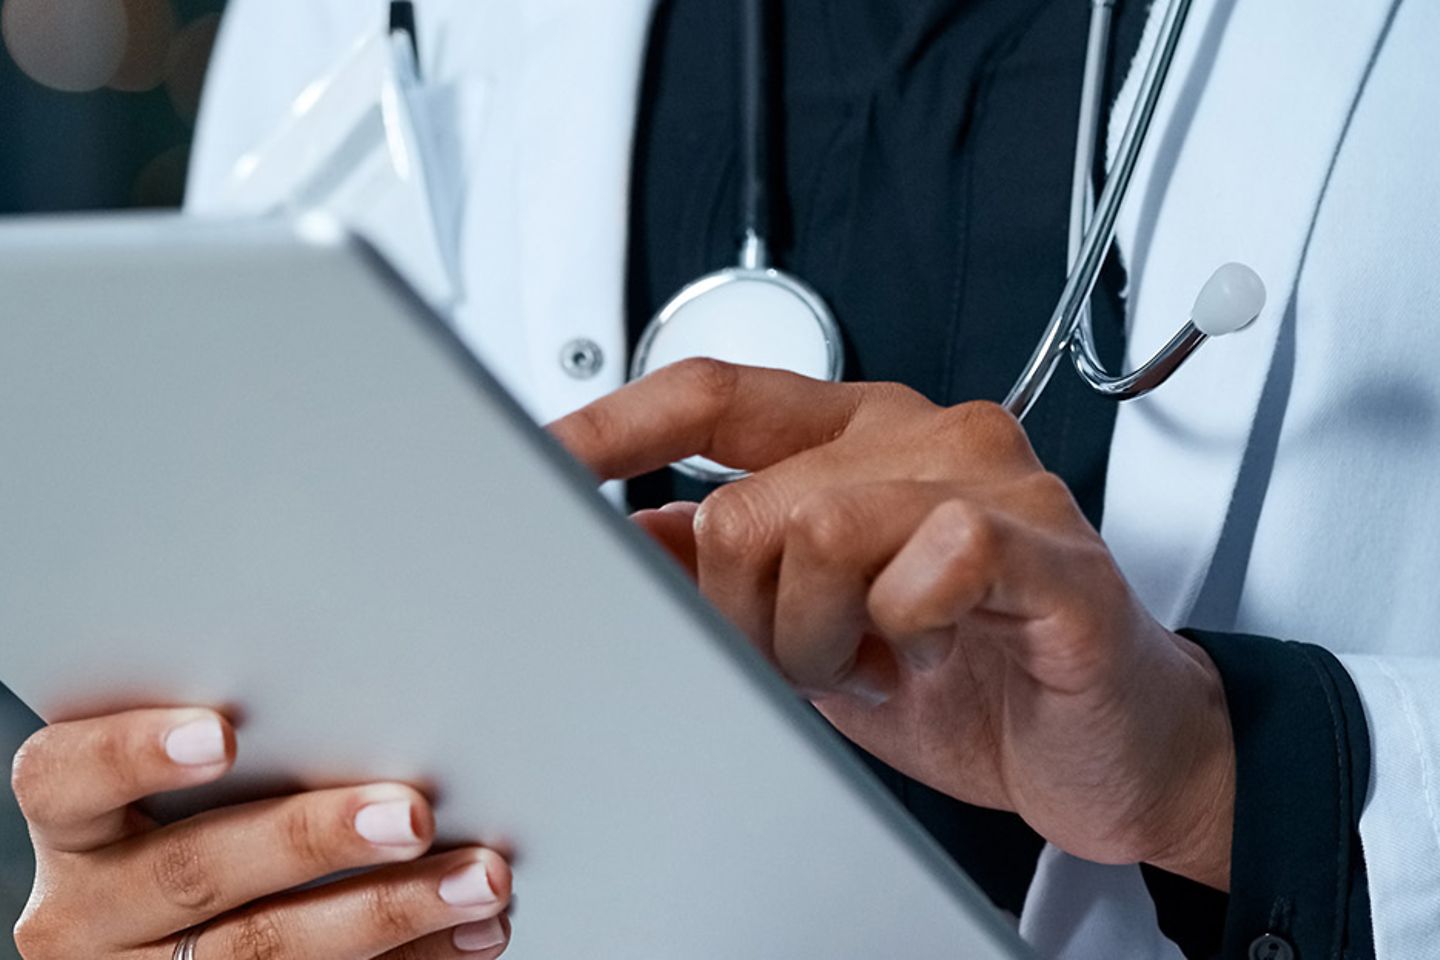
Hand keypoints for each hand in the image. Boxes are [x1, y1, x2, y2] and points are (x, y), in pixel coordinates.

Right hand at [11, 708, 512, 958]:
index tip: (220, 735)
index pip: (66, 782)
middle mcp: (91, 915)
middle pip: (192, 872)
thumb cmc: (195, 831)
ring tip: (479, 880)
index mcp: (76, 834)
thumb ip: (247, 756)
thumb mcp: (182, 798)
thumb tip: (380, 703)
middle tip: (408, 813)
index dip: (135, 755)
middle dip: (312, 840)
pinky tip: (473, 934)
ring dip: (390, 911)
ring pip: (263, 951)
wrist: (165, 949)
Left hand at [553, 359, 1235, 889]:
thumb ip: (728, 569)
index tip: (543, 462)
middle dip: (743, 615)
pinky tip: (933, 647)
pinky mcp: (1048, 545)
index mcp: (857, 437)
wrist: (1114, 744)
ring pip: (817, 528)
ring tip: (871, 661)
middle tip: (804, 657)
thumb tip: (626, 535)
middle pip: (745, 501)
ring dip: (819, 636)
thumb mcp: (816, 626)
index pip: (711, 395)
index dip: (616, 427)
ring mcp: (989, 479)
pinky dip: (908, 624)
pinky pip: (936, 555)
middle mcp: (918, 437)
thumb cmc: (975, 676)